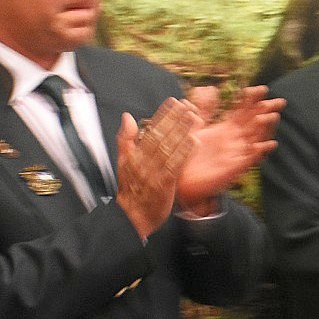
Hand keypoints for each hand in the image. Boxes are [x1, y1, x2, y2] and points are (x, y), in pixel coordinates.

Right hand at [114, 100, 196, 238]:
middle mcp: (144, 160)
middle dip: (175, 118)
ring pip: (169, 147)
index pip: (149, 129)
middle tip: (188, 104)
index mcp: (135, 154)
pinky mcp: (164, 184)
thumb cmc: (132, 190)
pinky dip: (185, 153)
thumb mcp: (123, 163)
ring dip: (182, 131)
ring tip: (194, 116)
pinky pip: (175, 166)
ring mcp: (154, 172)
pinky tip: (195, 141)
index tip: (173, 101)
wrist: (132, 218)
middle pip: (160, 135)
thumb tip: (127, 116)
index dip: (162, 114)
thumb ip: (126, 139)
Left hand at [177, 85, 281, 213]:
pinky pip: (250, 159)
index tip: (261, 88)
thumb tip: (207, 90)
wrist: (184, 181)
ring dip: (264, 128)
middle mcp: (236, 140)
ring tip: (272, 116)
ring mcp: (237, 153)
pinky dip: (259, 151)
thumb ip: (203, 110)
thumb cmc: (189, 155)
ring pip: (255, 138)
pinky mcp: (236, 168)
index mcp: (227, 129)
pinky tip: (268, 144)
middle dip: (267, 112)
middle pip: (255, 122)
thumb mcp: (194, 128)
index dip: (252, 100)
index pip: (243, 111)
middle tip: (280, 101)